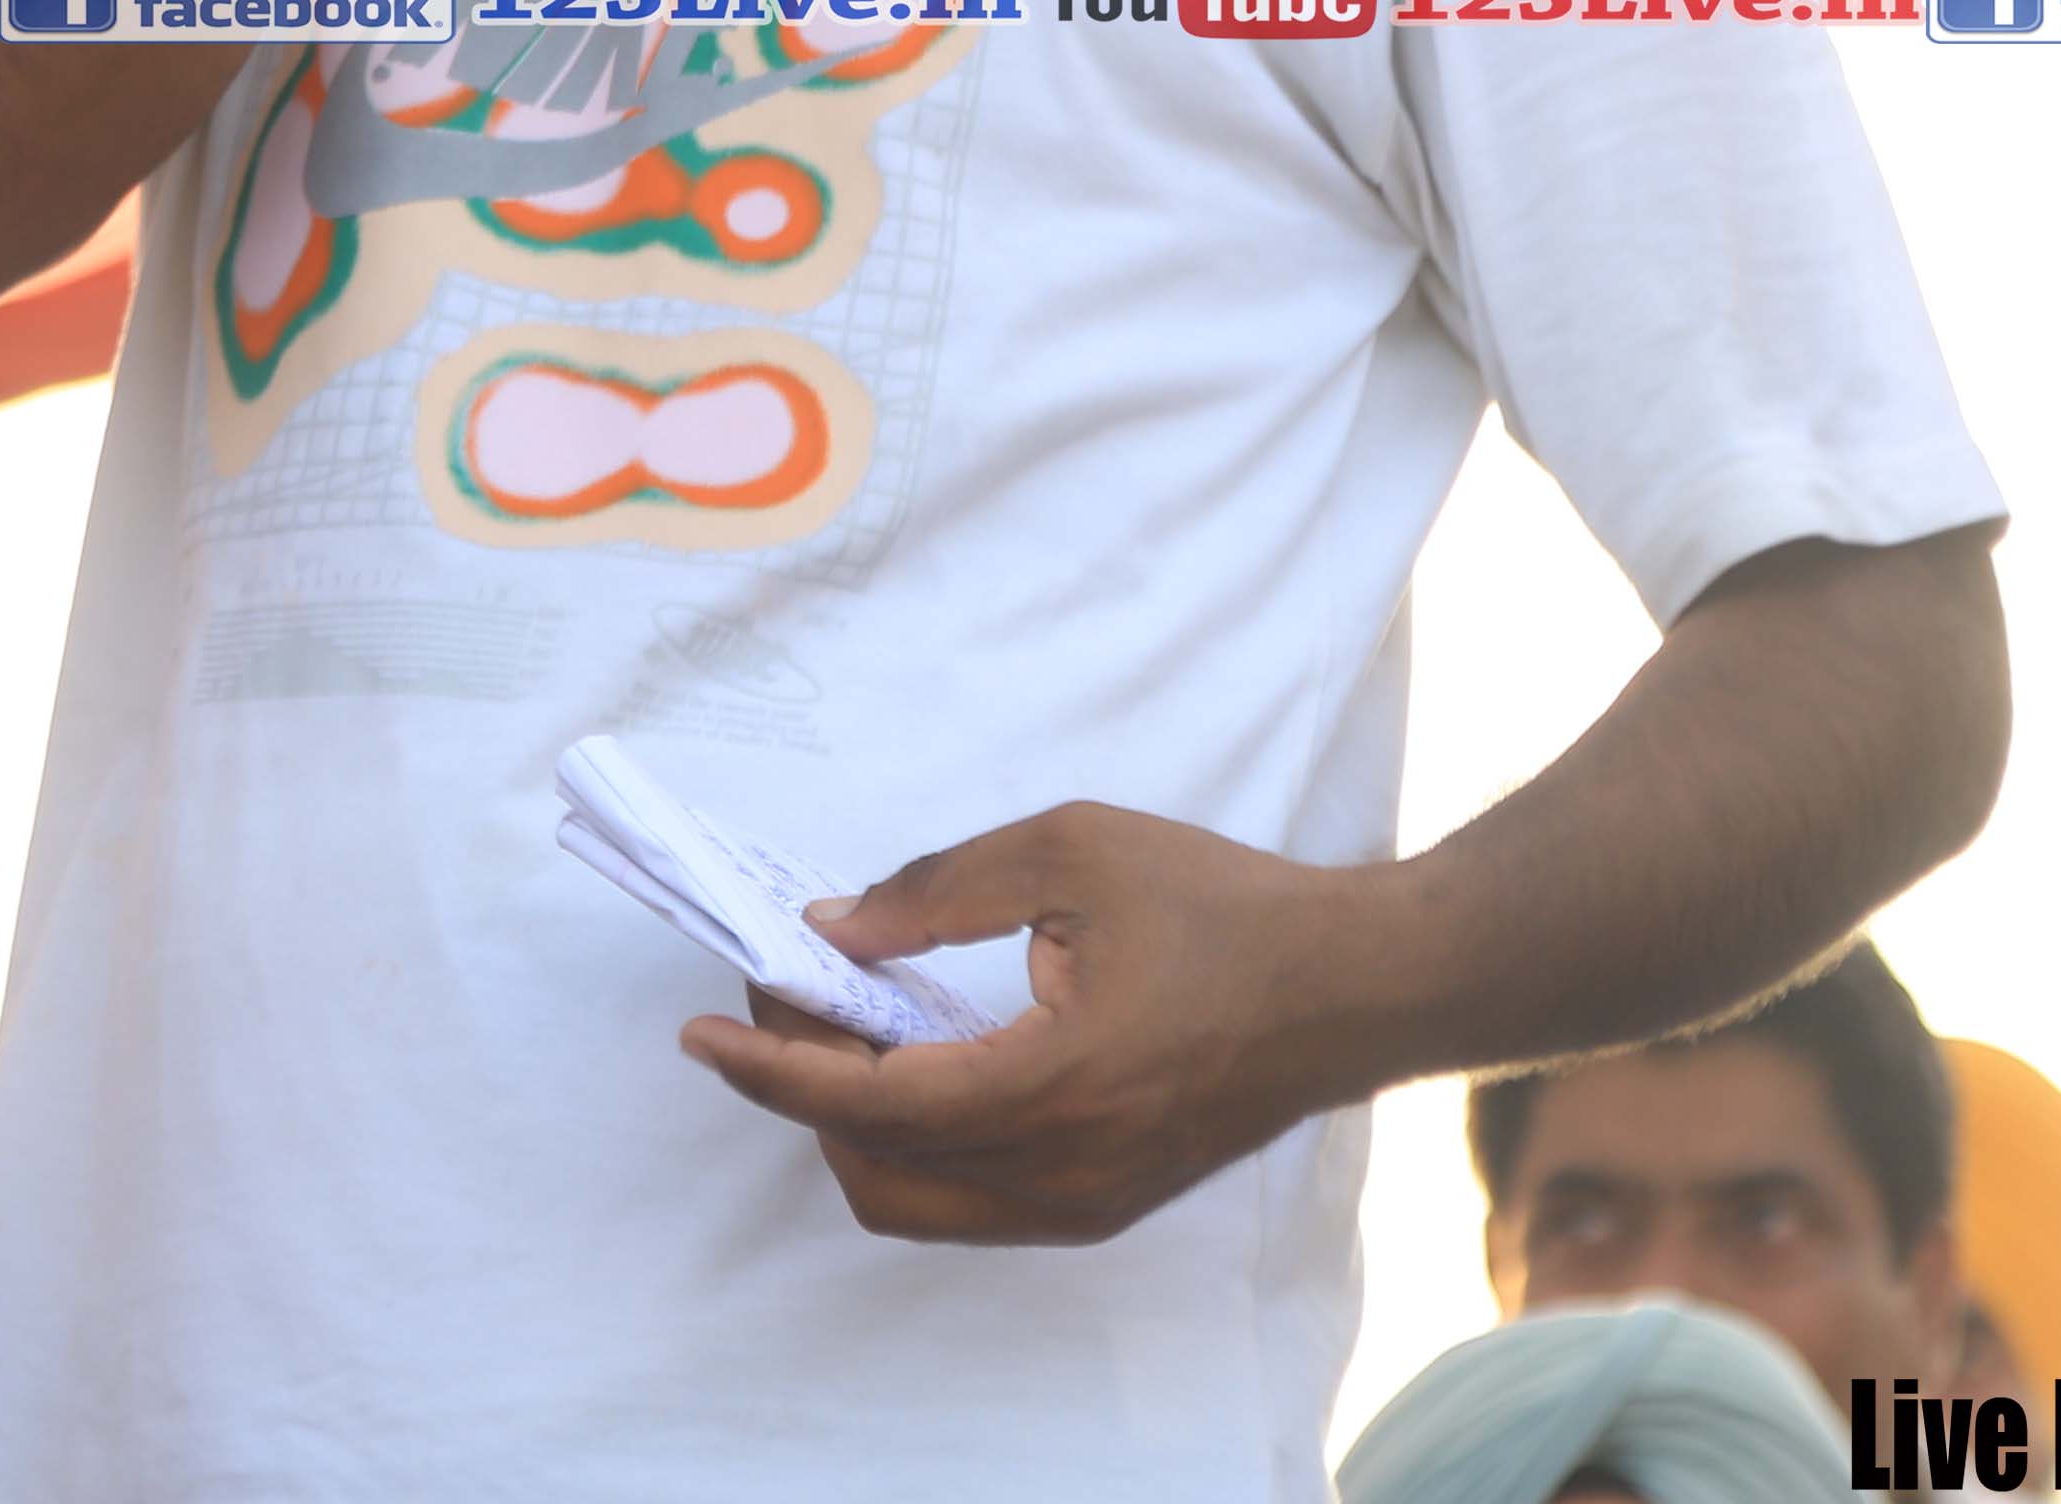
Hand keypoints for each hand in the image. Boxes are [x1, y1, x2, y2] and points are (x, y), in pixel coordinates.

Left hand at [673, 801, 1393, 1244]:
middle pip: (875, 1172)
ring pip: (917, 1200)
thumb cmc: (1226, 909)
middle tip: (776, 998)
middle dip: (801, 1091)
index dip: (774, 1067)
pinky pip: (972, 1199)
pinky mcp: (1102, 1205)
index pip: (873, 1103)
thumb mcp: (1075, 853)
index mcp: (1055, 1092)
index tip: (704, 1028)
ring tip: (830, 1025)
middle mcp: (1062, 1178)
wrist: (1356, 987)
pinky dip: (914, 1141)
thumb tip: (834, 933)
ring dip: (853, 1123)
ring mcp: (1084, 1207)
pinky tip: (906, 1060)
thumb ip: (940, 892)